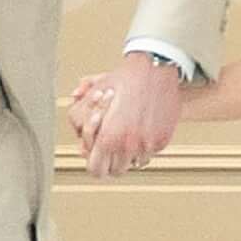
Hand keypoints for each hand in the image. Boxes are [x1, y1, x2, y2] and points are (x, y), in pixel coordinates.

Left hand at [76, 52, 187, 174]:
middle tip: (112, 151)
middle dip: (112, 162)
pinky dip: (145, 146)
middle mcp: (127, 145)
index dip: (94, 164)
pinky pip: (150, 153)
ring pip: (134, 164)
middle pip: (115, 171)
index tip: (96, 159)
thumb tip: (79, 137)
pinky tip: (142, 130)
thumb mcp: (95, 93)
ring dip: (129, 155)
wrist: (155, 68)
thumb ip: (80, 115)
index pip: (95, 169)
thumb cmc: (126, 78)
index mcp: (108, 137)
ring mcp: (146, 145)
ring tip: (128, 138)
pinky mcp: (161, 141)